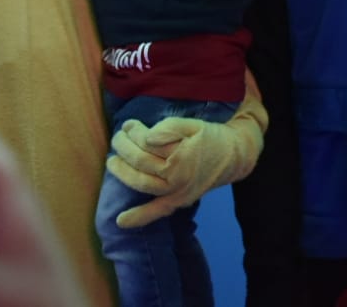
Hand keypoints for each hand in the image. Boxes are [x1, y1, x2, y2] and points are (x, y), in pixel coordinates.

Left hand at [105, 89, 265, 228]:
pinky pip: (157, 212)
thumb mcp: (193, 125)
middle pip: (141, 162)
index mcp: (182, 155)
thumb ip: (170, 128)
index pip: (147, 143)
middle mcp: (178, 177)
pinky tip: (120, 222)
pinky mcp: (178, 202)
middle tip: (117, 137)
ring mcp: (177, 193)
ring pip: (142, 184)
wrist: (234, 157)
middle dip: (124, 148)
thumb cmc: (211, 137)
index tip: (129, 124)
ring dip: (122, 173)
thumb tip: (147, 137)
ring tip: (112, 161)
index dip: (134, 132)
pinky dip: (139, 217)